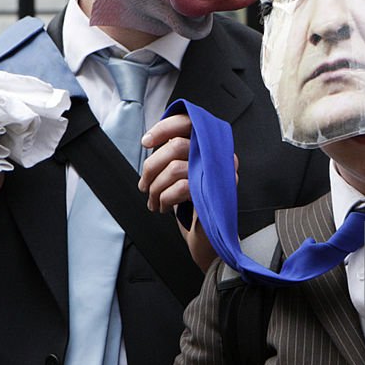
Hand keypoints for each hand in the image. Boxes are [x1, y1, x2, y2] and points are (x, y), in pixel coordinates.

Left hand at [139, 114, 238, 270]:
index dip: (164, 128)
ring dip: (156, 188)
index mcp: (211, 148)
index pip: (188, 123)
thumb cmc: (192, 207)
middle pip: (176, 146)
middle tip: (144, 186)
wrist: (207, 241)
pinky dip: (165, 199)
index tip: (146, 142)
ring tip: (154, 201)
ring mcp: (220, 176)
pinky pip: (182, 187)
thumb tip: (151, 142)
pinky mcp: (215, 194)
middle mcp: (219, 158)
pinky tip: (164, 207)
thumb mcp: (181, 175)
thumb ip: (174, 155)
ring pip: (175, 167)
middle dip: (151, 167)